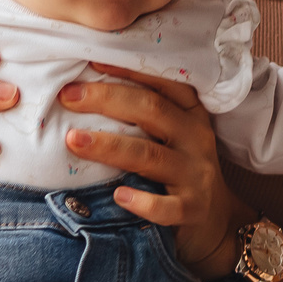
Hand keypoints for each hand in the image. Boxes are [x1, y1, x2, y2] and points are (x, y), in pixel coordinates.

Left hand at [57, 64, 249, 274]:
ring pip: (151, 156)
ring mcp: (195, 174)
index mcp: (190, 114)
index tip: (92, 61)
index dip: (129, 70)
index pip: (163, 83)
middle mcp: (195, 138)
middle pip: (152, 111)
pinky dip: (143, 202)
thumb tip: (82, 92)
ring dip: (110, 147)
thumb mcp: (171, 136)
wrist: (214, 220)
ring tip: (74, 140)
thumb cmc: (179, 169)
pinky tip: (118, 196)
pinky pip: (167, 206)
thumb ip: (142, 115)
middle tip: (68, 97)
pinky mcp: (192, 209)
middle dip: (107, 100)